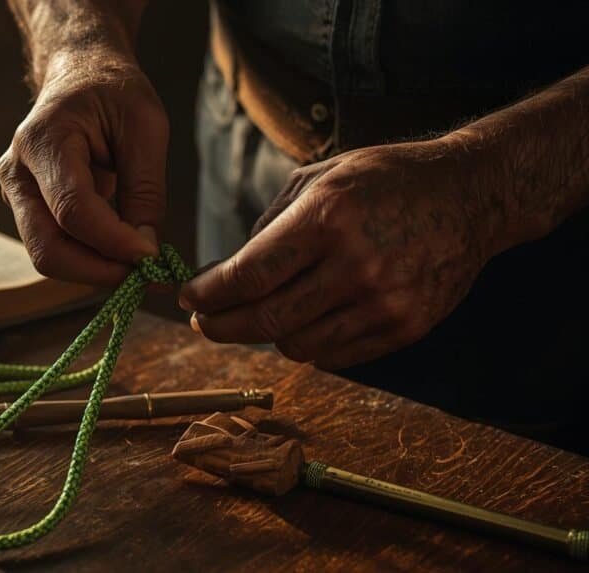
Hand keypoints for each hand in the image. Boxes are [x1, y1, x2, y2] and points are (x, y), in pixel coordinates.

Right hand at [0, 50, 167, 284]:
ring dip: (96, 270)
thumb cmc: (113, 91)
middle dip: (99, 272)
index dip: (113, 242)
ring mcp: (16, 195)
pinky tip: (123, 253)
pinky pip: (57, 247)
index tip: (154, 257)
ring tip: (140, 266)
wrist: (81, 75)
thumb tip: (146, 251)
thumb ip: (146, 189)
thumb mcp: (146, 126)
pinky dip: (91, 259)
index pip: (72, 210)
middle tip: (147, 278)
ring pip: (49, 256)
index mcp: (43, 141)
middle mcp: (17, 173)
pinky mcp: (29, 210)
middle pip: (47, 249)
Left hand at [180, 139, 501, 369]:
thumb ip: (270, 226)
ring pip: (296, 345)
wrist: (471, 196)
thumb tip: (226, 273)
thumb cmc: (386, 180)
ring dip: (267, 335)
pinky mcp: (405, 328)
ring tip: (260, 315)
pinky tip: (304, 321)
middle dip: (221, 326)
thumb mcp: (321, 178)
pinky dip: (308, 344)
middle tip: (204, 322)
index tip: (188, 298)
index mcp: (327, 218)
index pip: (249, 275)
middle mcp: (355, 265)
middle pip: (265, 320)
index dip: (209, 294)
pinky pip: (334, 356)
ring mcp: (384, 302)